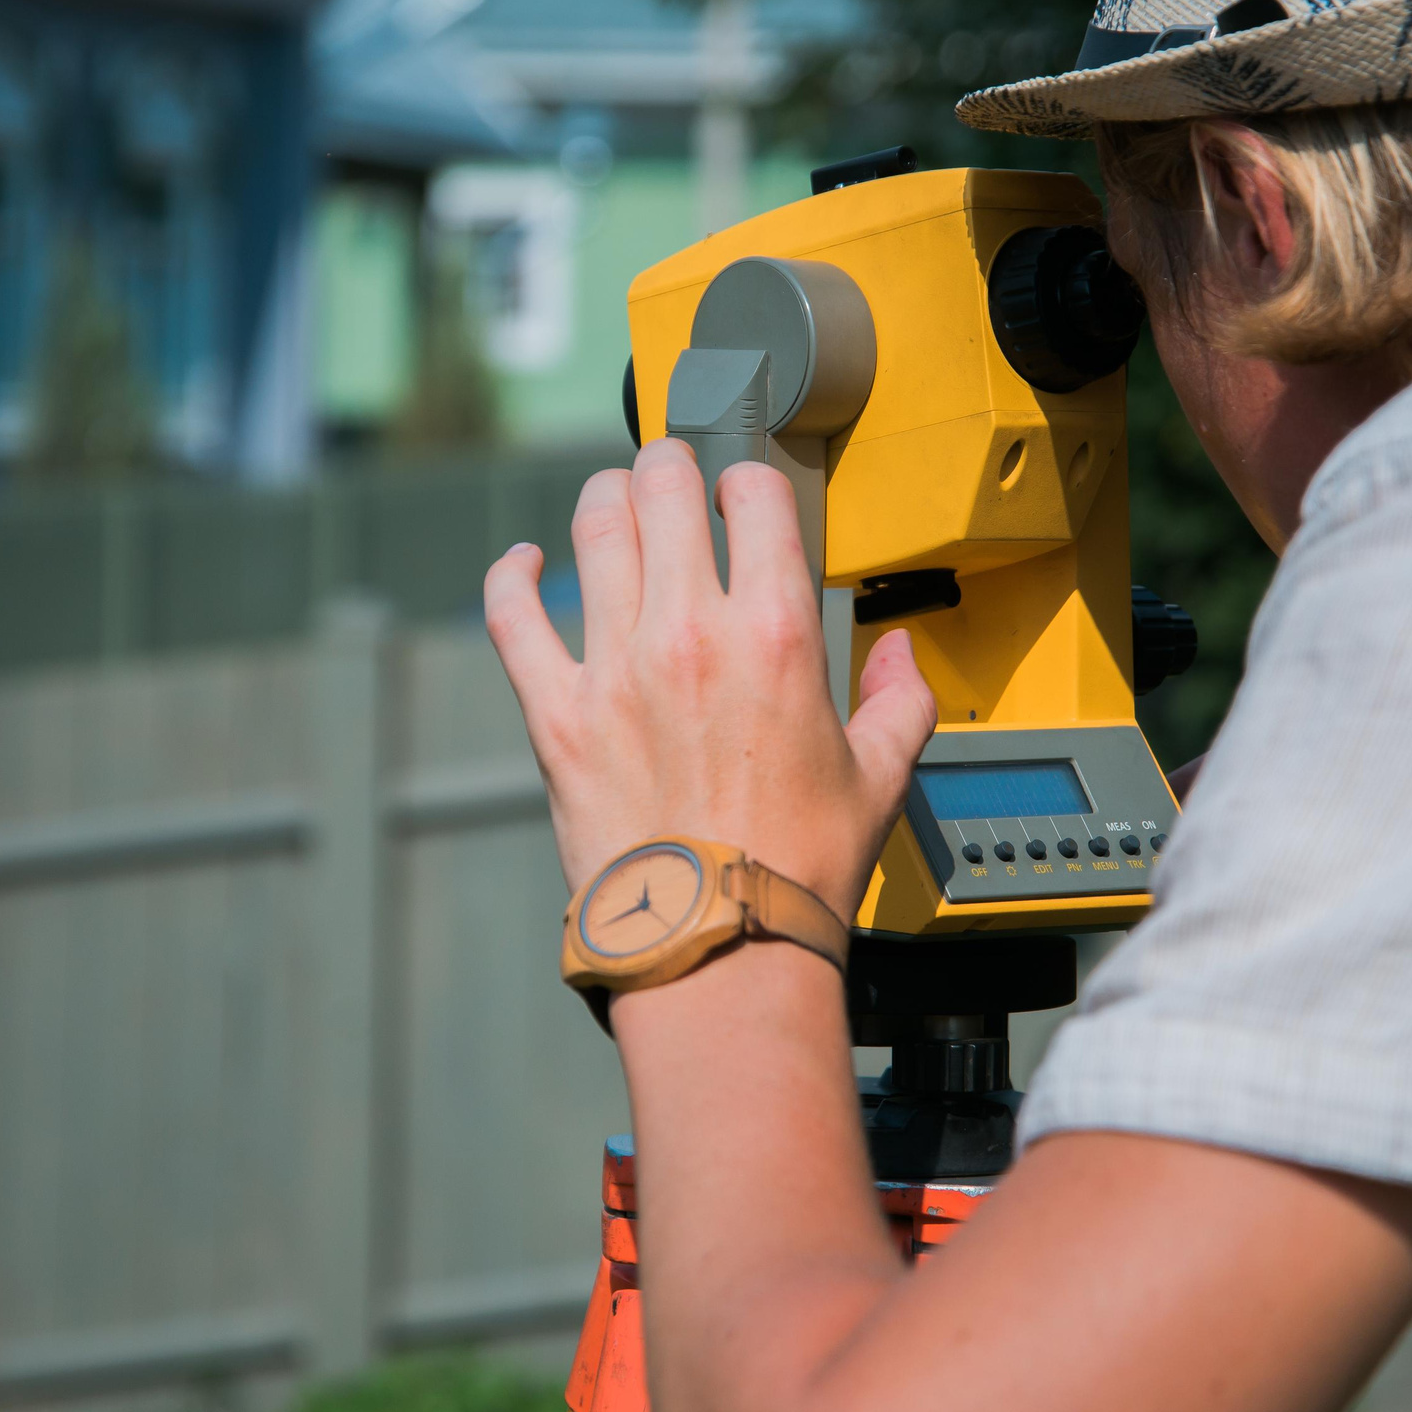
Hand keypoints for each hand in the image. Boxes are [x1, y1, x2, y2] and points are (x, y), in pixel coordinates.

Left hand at [483, 438, 936, 917]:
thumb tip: (899, 656)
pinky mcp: (556, 713)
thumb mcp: (880, 777)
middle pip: (663, 490)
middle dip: (669, 468)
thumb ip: (898, 701)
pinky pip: (514, 615)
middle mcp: (691, 634)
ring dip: (607, 501)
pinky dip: (512, 577)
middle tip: (670, 475)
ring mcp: (615, 668)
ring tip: (615, 503)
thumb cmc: (799, 868)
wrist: (718, 943)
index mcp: (776, 636)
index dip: (749, 481)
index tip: (742, 494)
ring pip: (596, 532)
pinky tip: (523, 562)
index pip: (756, 498)